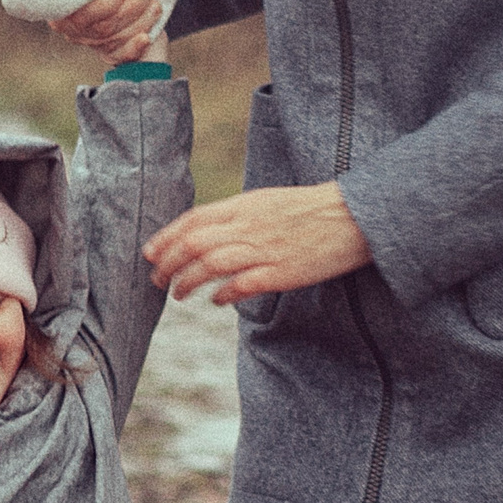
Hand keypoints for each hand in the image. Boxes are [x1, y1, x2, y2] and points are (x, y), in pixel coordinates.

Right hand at [49, 0, 158, 64]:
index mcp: (61, 2)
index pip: (79, 16)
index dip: (103, 5)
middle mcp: (72, 26)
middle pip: (100, 29)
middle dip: (128, 9)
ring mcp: (90, 39)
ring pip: (114, 39)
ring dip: (139, 20)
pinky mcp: (108, 45)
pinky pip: (119, 56)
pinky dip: (133, 49)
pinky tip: (147, 37)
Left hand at [144, 183, 374, 303]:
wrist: (353, 217)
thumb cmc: (310, 210)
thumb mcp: (267, 202)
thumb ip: (236, 216)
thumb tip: (206, 233)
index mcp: (244, 206)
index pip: (193, 220)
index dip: (165, 237)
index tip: (149, 253)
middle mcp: (249, 226)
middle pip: (194, 244)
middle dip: (168, 263)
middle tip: (156, 280)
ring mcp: (264, 250)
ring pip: (211, 265)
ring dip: (188, 281)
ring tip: (178, 294)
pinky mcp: (281, 272)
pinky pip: (242, 285)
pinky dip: (223, 294)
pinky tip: (216, 300)